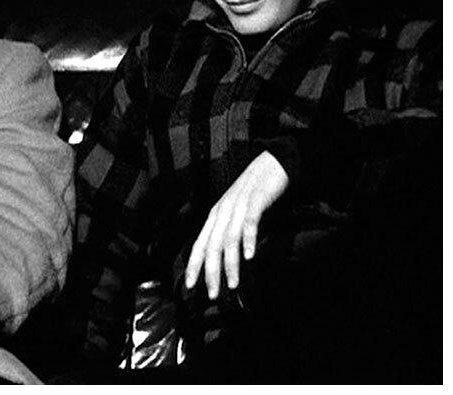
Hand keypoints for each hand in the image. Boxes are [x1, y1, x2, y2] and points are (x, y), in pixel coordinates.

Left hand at [185, 151, 288, 298]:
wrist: (270, 165)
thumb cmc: (252, 193)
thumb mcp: (235, 214)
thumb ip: (229, 233)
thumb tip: (224, 259)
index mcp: (215, 217)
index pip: (199, 244)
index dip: (193, 265)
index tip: (190, 286)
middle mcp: (222, 212)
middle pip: (211, 246)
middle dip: (210, 272)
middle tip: (212, 294)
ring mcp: (237, 205)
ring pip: (228, 239)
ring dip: (230, 263)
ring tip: (232, 284)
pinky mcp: (255, 200)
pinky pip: (249, 222)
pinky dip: (248, 239)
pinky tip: (250, 256)